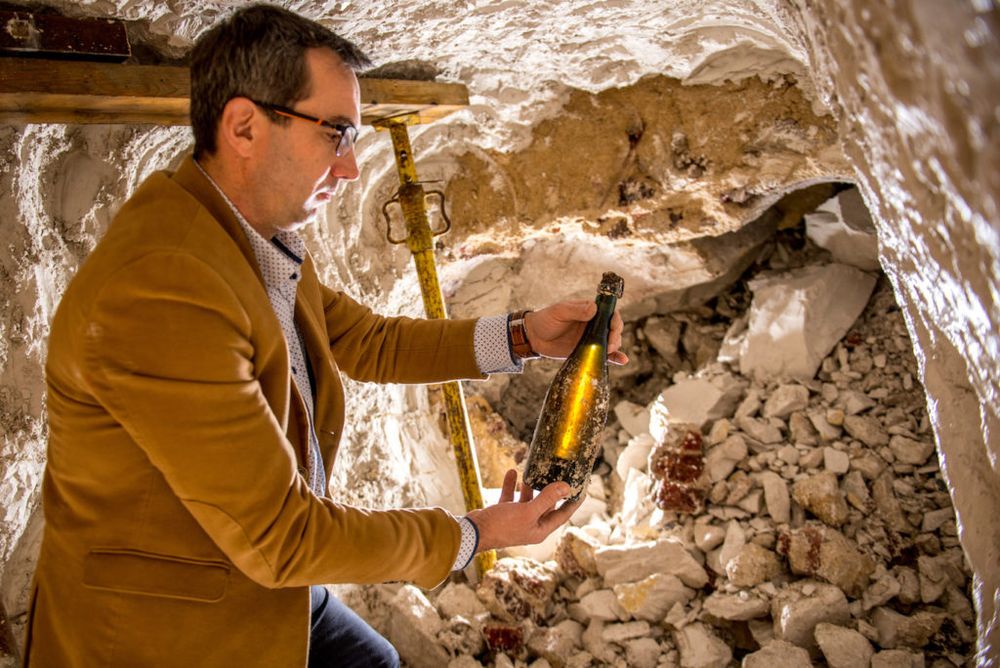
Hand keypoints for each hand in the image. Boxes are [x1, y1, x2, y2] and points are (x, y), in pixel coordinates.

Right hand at [466, 470, 582, 552]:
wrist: (473, 533)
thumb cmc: (502, 526)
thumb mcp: (527, 511)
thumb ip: (547, 499)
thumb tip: (566, 487)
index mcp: (540, 530)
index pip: (562, 515)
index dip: (572, 503)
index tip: (581, 490)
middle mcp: (530, 526)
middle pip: (545, 506)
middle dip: (550, 490)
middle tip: (557, 474)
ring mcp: (516, 520)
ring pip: (527, 500)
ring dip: (530, 486)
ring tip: (532, 472)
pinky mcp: (503, 514)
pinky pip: (510, 498)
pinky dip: (512, 486)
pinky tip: (512, 472)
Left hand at [523, 300, 628, 364]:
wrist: (534, 337)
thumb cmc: (545, 319)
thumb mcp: (559, 312)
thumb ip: (576, 310)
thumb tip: (594, 308)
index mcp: (589, 311)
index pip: (609, 313)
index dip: (614, 320)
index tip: (613, 327)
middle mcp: (593, 324)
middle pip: (613, 328)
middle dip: (616, 335)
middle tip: (609, 343)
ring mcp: (591, 338)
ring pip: (611, 341)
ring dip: (615, 346)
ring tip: (609, 350)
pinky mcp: (588, 351)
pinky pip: (604, 355)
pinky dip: (615, 358)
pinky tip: (623, 360)